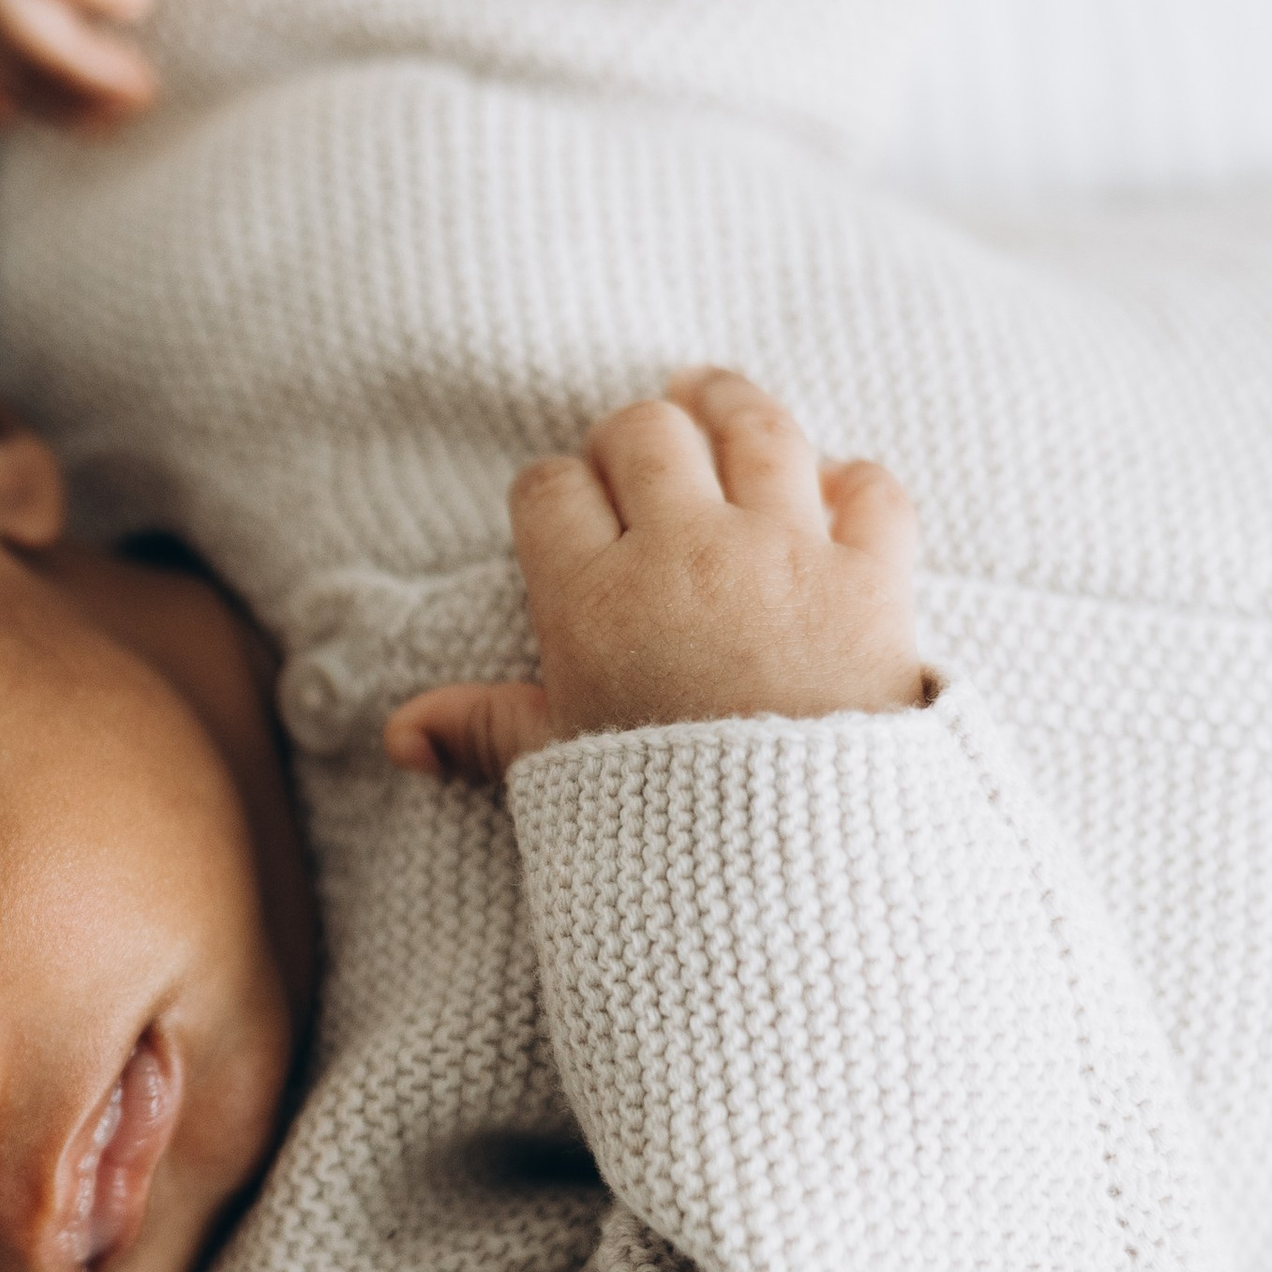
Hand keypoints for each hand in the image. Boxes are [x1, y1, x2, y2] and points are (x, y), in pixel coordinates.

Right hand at [385, 368, 926, 787]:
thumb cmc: (662, 822)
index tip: (566, 507)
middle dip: (634, 435)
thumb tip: (399, 736)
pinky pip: (872, 488)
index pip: (550, 490)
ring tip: (715, 400)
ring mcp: (785, 556)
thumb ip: (483, 731)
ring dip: (733, 407)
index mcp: (592, 600)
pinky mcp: (872, 580)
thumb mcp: (559, 771)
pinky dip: (854, 483)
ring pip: (757, 428)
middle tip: (637, 454)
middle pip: (647, 433)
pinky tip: (832, 491)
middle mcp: (686, 555)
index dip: (554, 491)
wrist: (791, 871)